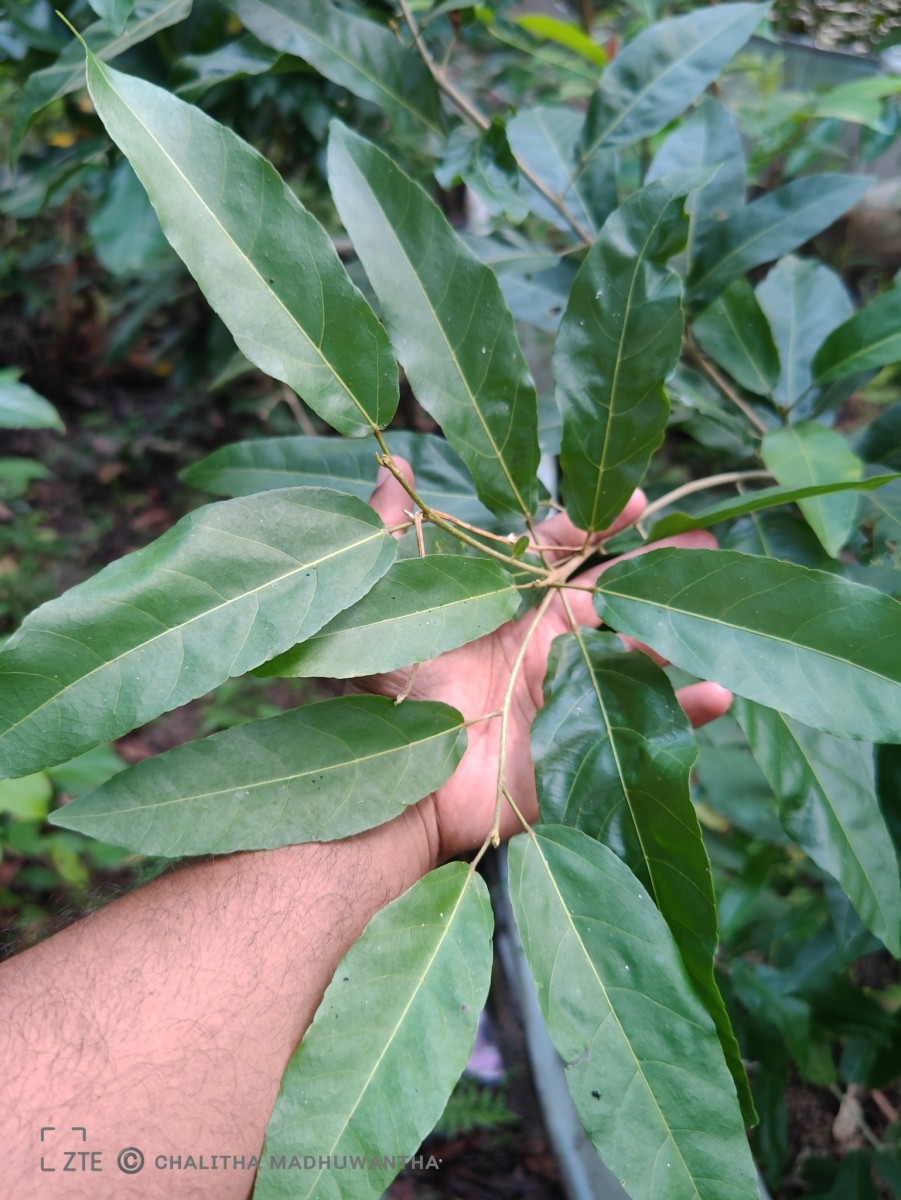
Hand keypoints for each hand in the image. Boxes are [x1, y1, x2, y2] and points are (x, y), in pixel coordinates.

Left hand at [366, 460, 730, 864]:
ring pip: (639, 652)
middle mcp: (543, 646)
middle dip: (657, 568)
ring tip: (723, 601)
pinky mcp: (585, 744)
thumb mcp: (385, 607)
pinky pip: (647, 725)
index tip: (635, 501)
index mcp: (505, 610)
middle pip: (613, 596)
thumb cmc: (392, 700)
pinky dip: (685, 710)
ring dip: (680, 627)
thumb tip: (390, 464)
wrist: (403, 791)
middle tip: (707, 538)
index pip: (560, 555)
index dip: (594, 524)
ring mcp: (568, 694)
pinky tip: (720, 690)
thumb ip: (392, 535)